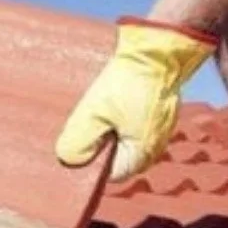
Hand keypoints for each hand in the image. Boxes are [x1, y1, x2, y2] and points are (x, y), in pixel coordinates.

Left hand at [56, 17, 217, 180]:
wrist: (157, 51)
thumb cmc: (128, 82)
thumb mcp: (95, 112)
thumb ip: (80, 141)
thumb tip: (69, 160)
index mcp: (141, 154)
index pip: (109, 175)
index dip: (89, 165)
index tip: (74, 147)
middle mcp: (154, 147)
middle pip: (116, 159)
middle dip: (97, 148)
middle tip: (80, 128)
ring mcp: (158, 131)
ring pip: (123, 141)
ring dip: (106, 132)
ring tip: (92, 114)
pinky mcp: (156, 115)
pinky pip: (131, 126)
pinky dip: (117, 120)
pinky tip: (105, 106)